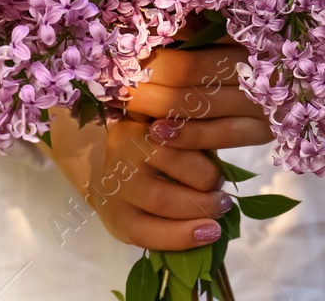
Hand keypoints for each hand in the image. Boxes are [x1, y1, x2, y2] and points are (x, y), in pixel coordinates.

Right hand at [41, 41, 273, 249]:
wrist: (89, 156)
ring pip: (164, 200)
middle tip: (223, 184)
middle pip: (175, 163)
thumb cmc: (139, 126)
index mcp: (135, 110)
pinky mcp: (113, 221)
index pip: (177, 126)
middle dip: (209, 178)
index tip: (226, 144)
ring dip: (202, 207)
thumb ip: (186, 100)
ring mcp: (113, 187)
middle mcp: (119, 148)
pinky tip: (209, 233)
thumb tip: (235, 87)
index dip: (205, 138)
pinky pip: (149, 236)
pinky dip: (183, 237)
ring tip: (221, 206)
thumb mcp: (157, 104)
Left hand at [121, 42, 273, 150]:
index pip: (189, 31)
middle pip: (189, 69)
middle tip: (118, 78)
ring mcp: (261, 99)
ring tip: (128, 102)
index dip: (154, 46)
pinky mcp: (262, 130)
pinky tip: (157, 132)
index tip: (124, 51)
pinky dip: (187, 135)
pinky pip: (221, 135)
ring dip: (157, 105)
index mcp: (241, 30)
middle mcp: (255, 62)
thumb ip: (185, 27)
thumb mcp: (213, 31)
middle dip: (148, 76)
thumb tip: (143, 23)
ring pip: (200, 103)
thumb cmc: (231, 54)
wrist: (273, 89)